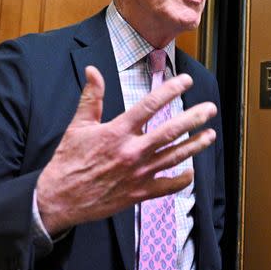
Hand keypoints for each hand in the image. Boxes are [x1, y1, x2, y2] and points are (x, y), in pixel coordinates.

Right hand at [36, 66, 216, 234]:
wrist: (60, 199)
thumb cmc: (69, 161)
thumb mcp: (78, 126)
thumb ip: (91, 97)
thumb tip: (92, 70)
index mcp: (118, 132)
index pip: (150, 106)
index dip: (171, 91)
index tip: (186, 81)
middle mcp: (132, 152)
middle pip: (171, 131)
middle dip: (194, 118)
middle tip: (210, 109)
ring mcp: (138, 174)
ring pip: (175, 157)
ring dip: (195, 145)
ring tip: (210, 135)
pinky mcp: (138, 193)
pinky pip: (167, 186)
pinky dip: (182, 180)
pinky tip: (191, 172)